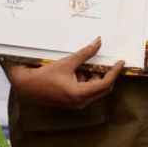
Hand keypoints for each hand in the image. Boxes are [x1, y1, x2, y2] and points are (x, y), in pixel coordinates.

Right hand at [4, 37, 124, 109]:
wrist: (27, 86)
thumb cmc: (45, 75)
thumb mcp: (67, 62)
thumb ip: (85, 54)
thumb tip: (98, 42)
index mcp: (80, 93)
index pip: (105, 84)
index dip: (114, 72)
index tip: (120, 62)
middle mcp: (80, 102)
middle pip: (102, 89)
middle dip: (106, 74)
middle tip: (108, 61)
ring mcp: (76, 103)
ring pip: (94, 90)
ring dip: (95, 77)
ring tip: (87, 64)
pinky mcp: (72, 102)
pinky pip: (86, 91)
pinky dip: (87, 81)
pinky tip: (78, 71)